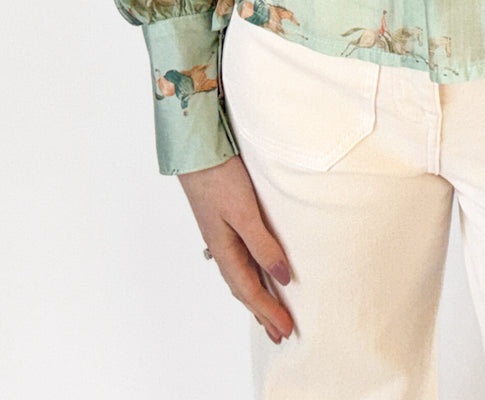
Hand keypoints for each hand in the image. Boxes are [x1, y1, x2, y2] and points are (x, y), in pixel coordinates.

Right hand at [178, 155, 294, 344]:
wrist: (198, 151)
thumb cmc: (219, 179)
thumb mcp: (245, 213)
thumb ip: (263, 245)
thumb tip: (281, 278)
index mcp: (224, 250)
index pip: (249, 290)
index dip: (268, 311)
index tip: (286, 329)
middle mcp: (221, 247)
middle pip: (243, 288)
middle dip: (261, 312)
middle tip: (279, 333)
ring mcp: (222, 235)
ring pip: (241, 274)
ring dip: (256, 296)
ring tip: (269, 311)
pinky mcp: (225, 221)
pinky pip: (241, 258)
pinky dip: (251, 273)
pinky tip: (256, 271)